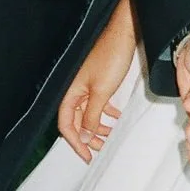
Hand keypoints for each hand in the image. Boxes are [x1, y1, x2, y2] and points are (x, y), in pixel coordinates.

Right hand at [58, 0, 137, 161]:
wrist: (123, 34)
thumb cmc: (110, 57)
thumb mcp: (101, 92)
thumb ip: (91, 116)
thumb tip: (84, 136)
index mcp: (70, 92)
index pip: (66, 124)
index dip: (75, 142)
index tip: (86, 156)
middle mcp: (75, 90)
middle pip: (76, 121)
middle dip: (87, 137)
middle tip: (99, 150)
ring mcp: (86, 86)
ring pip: (87, 113)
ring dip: (97, 127)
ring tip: (109, 136)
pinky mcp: (98, 81)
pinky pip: (97, 103)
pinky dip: (104, 113)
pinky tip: (115, 117)